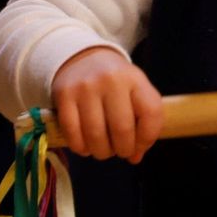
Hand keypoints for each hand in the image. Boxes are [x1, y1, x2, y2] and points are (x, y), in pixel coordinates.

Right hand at [50, 47, 163, 162]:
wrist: (82, 58)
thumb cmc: (115, 83)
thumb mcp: (135, 91)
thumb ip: (143, 122)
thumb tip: (135, 157)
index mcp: (135, 78)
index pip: (151, 113)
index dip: (147, 139)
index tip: (139, 147)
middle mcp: (111, 80)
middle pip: (122, 129)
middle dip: (123, 150)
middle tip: (120, 151)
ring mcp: (85, 87)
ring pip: (95, 135)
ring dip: (101, 151)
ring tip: (103, 149)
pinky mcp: (64, 95)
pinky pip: (72, 133)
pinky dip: (81, 147)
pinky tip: (86, 146)